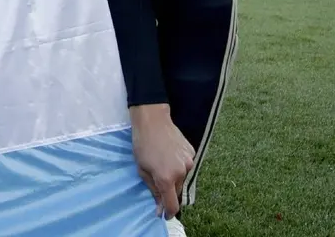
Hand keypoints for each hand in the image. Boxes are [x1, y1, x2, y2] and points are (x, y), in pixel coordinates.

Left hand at [131, 104, 194, 219]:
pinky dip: (178, 165)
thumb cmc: (142, 145)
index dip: (168, 212)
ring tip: (162, 162)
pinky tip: (169, 154)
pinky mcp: (192, 153)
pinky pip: (186, 166)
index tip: (164, 214)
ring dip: (174, 176)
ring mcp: (189, 162)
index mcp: (167, 178)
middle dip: (168, 190)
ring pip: (182, 178)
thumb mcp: (142, 169)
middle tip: (157, 177)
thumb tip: (159, 207)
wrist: (153, 120)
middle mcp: (181, 172)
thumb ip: (153, 190)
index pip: (173, 204)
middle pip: (177, 191)